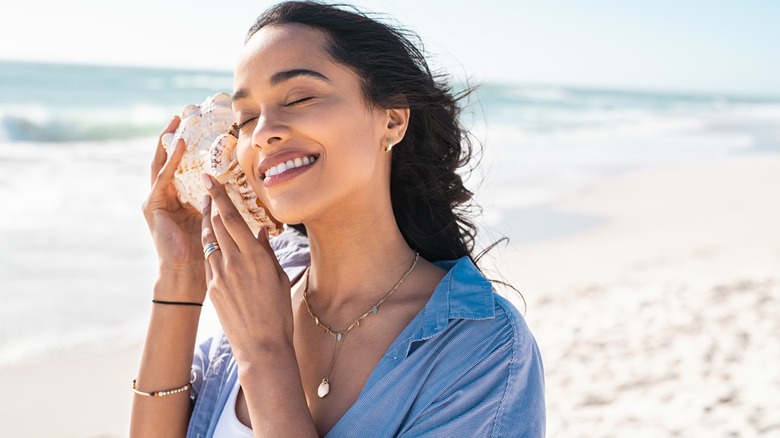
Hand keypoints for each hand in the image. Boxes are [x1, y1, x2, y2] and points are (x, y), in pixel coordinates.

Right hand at [142, 117, 205, 298]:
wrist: (189, 273)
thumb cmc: (206, 251)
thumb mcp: (214, 220)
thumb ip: (219, 204)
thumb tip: (239, 191)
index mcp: (180, 199)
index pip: (182, 166)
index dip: (188, 147)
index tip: (199, 127)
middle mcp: (166, 197)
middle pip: (167, 160)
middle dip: (173, 137)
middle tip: (181, 115)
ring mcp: (156, 200)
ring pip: (161, 164)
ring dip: (168, 142)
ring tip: (177, 123)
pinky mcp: (152, 205)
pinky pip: (163, 177)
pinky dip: (170, 160)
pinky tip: (179, 146)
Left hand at [200, 173, 293, 358]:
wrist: (260, 346)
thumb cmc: (277, 312)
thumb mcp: (278, 277)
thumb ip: (267, 252)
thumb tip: (261, 232)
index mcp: (254, 257)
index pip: (232, 218)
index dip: (219, 196)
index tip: (209, 178)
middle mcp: (233, 262)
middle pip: (217, 224)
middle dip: (211, 204)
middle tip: (207, 187)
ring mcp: (219, 275)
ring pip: (209, 240)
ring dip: (208, 223)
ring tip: (207, 210)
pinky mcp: (212, 288)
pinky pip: (209, 260)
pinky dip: (211, 247)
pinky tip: (214, 243)